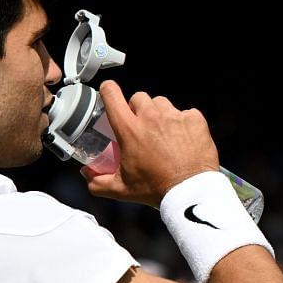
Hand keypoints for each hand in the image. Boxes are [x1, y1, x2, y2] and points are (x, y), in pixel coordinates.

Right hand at [83, 81, 219, 206]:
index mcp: (129, 129)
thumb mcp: (122, 189)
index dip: (108, 91)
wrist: (190, 191)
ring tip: (163, 135)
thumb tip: (88, 176)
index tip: (109, 95)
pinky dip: (183, 123)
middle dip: (138, 110)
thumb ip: (99, 182)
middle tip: (142, 129)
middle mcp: (150, 117)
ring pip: (161, 103)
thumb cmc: (158, 189)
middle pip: (138, 97)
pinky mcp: (194, 119)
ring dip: (160, 114)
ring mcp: (174, 116)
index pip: (111, 94)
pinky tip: (182, 139)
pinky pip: (185, 112)